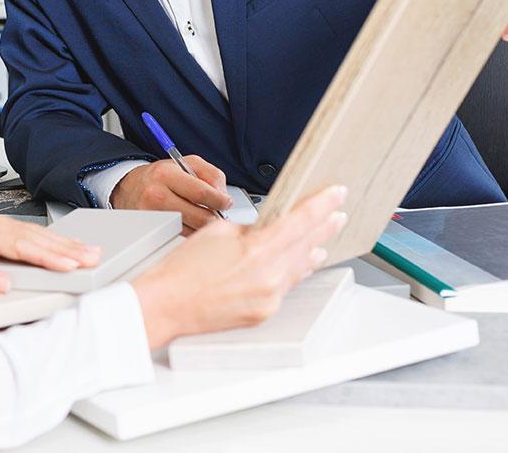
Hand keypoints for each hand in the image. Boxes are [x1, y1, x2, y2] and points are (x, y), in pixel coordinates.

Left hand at [0, 215, 100, 292]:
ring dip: (66, 243)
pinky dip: (54, 240)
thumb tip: (2, 284)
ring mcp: (1, 224)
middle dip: (68, 249)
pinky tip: (68, 245)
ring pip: (39, 234)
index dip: (48, 257)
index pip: (22, 246)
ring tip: (90, 251)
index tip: (69, 265)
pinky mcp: (4, 228)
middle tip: (93, 258)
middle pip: (38, 238)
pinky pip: (33, 233)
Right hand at [111, 156, 232, 229]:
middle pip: (200, 217)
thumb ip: (211, 174)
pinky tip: (188, 221)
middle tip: (217, 212)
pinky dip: (190, 231)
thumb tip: (223, 195)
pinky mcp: (153, 229)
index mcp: (167, 175)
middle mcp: (157, 195)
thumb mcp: (187, 163)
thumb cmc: (161, 176)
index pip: (202, 193)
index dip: (221, 200)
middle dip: (215, 216)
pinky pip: (182, 236)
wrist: (129, 187)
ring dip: (202, 225)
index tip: (226, 203)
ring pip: (193, 230)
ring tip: (200, 215)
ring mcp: (154, 215)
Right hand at [130, 184, 347, 347]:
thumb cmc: (183, 268)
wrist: (168, 304)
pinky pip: (286, 287)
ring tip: (322, 241)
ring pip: (299, 268)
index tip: (336, 194)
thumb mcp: (217, 232)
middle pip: (307, 245)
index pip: (300, 220)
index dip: (322, 204)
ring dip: (311, 251)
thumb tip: (267, 229)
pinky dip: (293, 272)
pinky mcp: (264, 312)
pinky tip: (297, 265)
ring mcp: (269, 298)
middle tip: (338, 214)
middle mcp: (269, 276)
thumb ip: (250, 229)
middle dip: (324, 227)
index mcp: (257, 250)